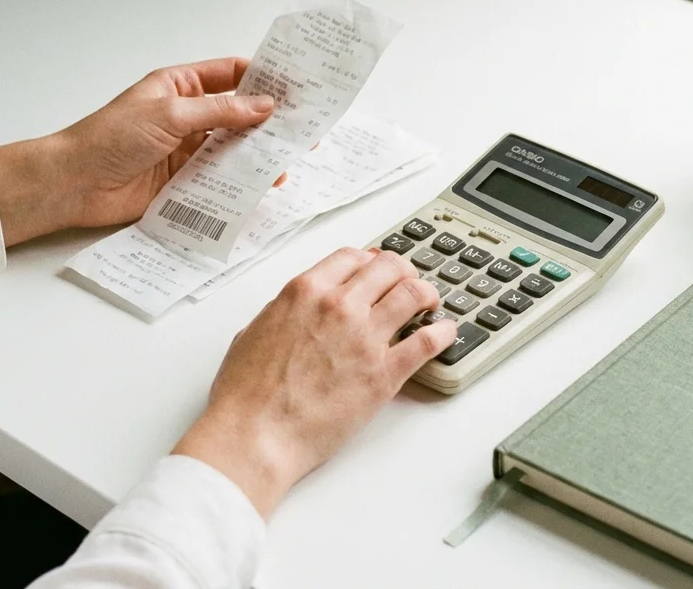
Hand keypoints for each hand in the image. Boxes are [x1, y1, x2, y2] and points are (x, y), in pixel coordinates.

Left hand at [0, 58, 275, 245]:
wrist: (75, 183)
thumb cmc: (110, 137)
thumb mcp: (170, 114)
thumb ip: (220, 112)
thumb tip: (264, 106)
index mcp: (179, 86)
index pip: (230, 75)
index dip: (262, 78)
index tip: (294, 84)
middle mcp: (187, 115)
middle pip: (237, 115)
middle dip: (268, 121)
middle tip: (303, 127)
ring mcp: (186, 149)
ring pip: (231, 150)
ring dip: (257, 155)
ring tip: (287, 160)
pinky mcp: (183, 181)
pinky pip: (218, 179)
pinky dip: (239, 182)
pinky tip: (260, 185)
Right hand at [172, 248, 456, 516]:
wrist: (255, 435)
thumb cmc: (246, 395)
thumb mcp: (253, 332)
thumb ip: (282, 313)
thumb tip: (295, 313)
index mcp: (306, 291)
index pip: (353, 257)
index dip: (371, 260)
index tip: (377, 267)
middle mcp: (339, 306)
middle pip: (390, 269)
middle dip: (403, 272)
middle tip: (408, 282)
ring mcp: (365, 337)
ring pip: (413, 295)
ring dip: (426, 294)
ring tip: (430, 302)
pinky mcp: (384, 373)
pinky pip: (427, 342)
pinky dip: (443, 333)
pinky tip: (446, 332)